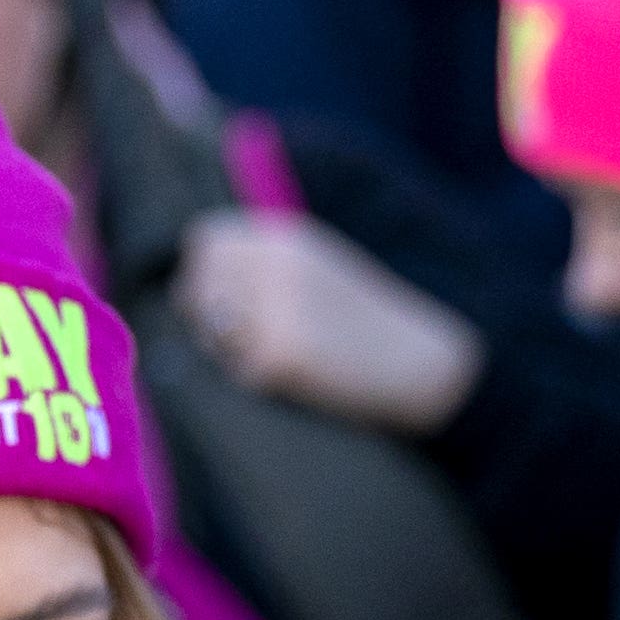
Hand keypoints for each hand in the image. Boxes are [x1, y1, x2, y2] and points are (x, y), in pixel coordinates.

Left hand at [179, 210, 483, 433]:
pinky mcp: (279, 357)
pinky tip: (296, 378)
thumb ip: (264, 264)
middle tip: (238, 336)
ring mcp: (276, 312)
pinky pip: (238, 372)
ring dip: (227, 349)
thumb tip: (194, 279)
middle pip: (196, 286)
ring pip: (209, 332)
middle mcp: (276, 269)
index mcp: (287, 240)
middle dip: (204, 313)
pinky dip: (257, 381)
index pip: (206, 239)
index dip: (206, 270)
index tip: (220, 294)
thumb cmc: (368, 320)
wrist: (424, 362)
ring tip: (275, 354)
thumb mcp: (319, 269)